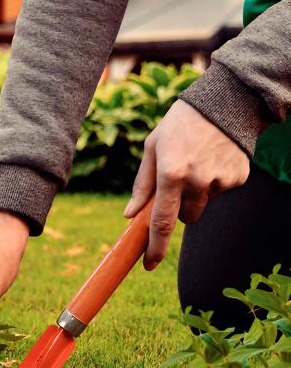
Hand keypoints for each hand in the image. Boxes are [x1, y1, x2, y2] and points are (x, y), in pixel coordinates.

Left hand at [124, 100, 249, 269]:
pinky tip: (213, 159)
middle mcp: (196, 181)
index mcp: (170, 173)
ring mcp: (220, 181)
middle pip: (185, 218)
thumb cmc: (178, 125)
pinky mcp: (238, 179)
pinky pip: (220, 193)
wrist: (223, 103)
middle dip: (179, 207)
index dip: (155, 246)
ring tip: (197, 163)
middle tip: (178, 180)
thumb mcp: (152, 148)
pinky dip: (214, 182)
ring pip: (202, 206)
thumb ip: (142, 185)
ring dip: (197, 194)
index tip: (148, 264)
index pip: (161, 221)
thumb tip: (129, 215)